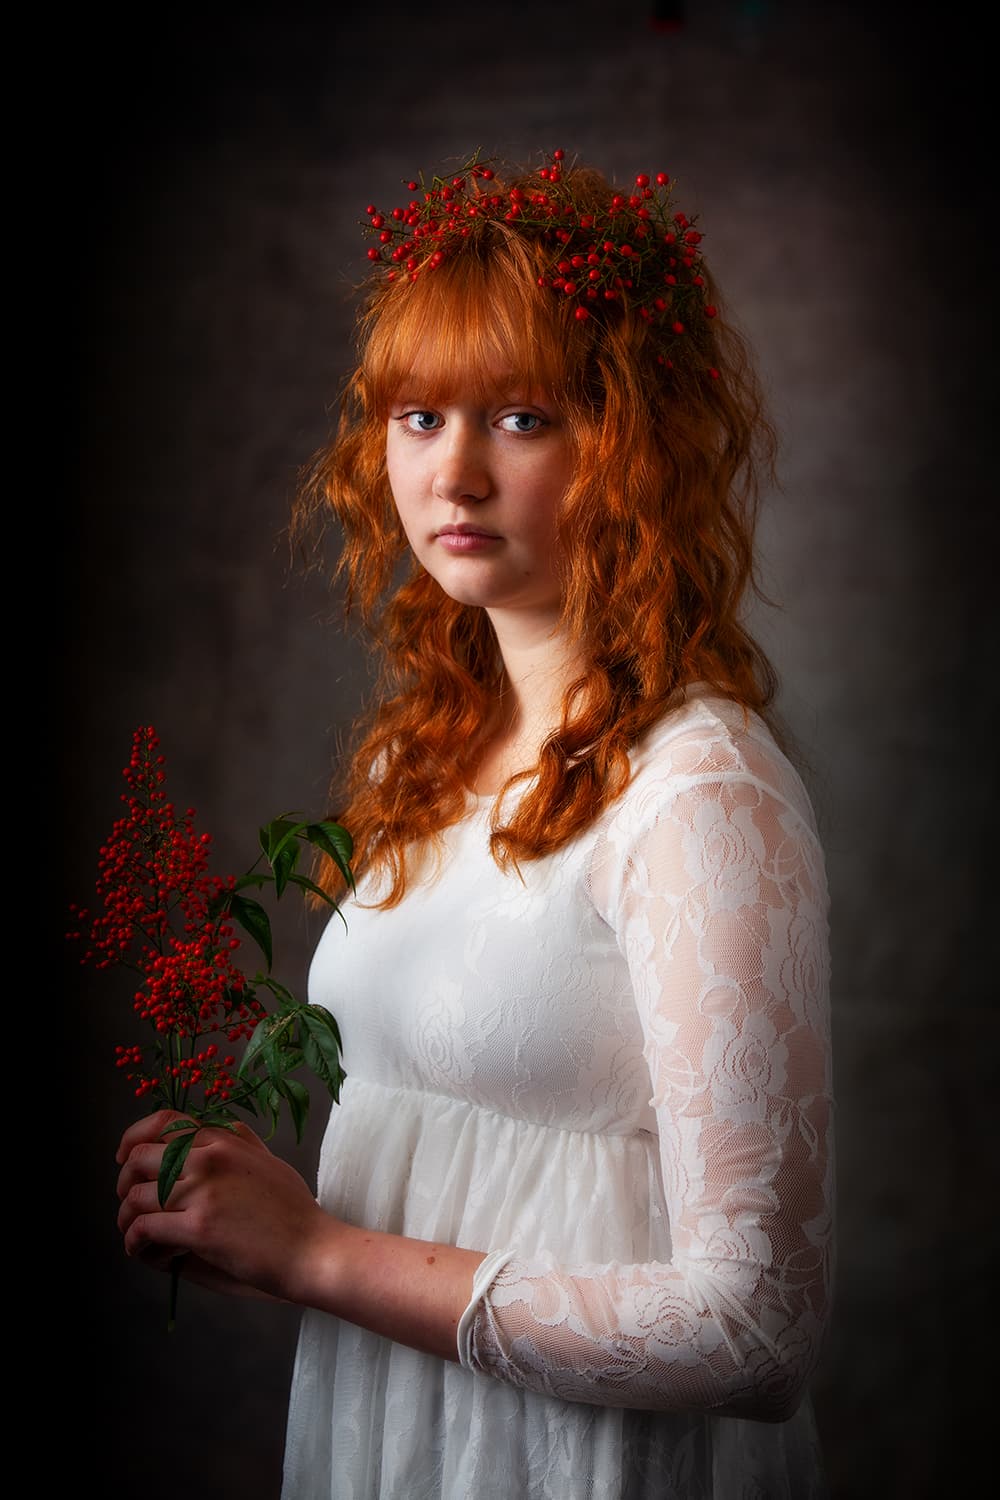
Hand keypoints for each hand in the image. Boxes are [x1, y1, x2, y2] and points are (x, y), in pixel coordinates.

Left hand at [115, 1109, 340, 1303]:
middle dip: (124, 1183)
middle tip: (130, 1206)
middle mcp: (210, 1156)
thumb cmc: (294, 1212)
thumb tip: (216, 1132)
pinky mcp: (198, 1226)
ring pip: (136, 1196)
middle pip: (140, 1158)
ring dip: (126, 1219)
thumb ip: (240, 1143)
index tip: (124, 1157)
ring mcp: (203, 1190)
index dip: (134, 1138)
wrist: (312, 1249)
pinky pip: (144, 1228)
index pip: (165, 1122)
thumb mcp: (268, 1161)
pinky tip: (146, 1251)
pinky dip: (136, 1242)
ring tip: (137, 1237)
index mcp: (225, 1139)